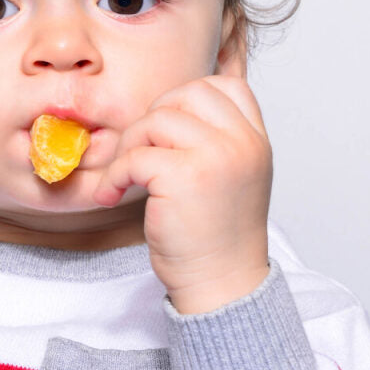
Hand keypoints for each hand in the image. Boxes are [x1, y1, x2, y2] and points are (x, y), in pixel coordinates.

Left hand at [93, 64, 272, 313]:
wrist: (220, 284)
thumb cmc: (215, 234)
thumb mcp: (232, 174)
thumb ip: (216, 138)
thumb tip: (171, 104)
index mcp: (255, 141)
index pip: (226, 85)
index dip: (187, 98)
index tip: (167, 132)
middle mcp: (242, 144)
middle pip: (185, 94)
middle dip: (153, 119)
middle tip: (141, 154)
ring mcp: (217, 157)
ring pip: (155, 120)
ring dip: (129, 147)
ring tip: (126, 177)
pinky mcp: (184, 177)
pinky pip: (135, 156)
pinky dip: (115, 175)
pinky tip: (113, 194)